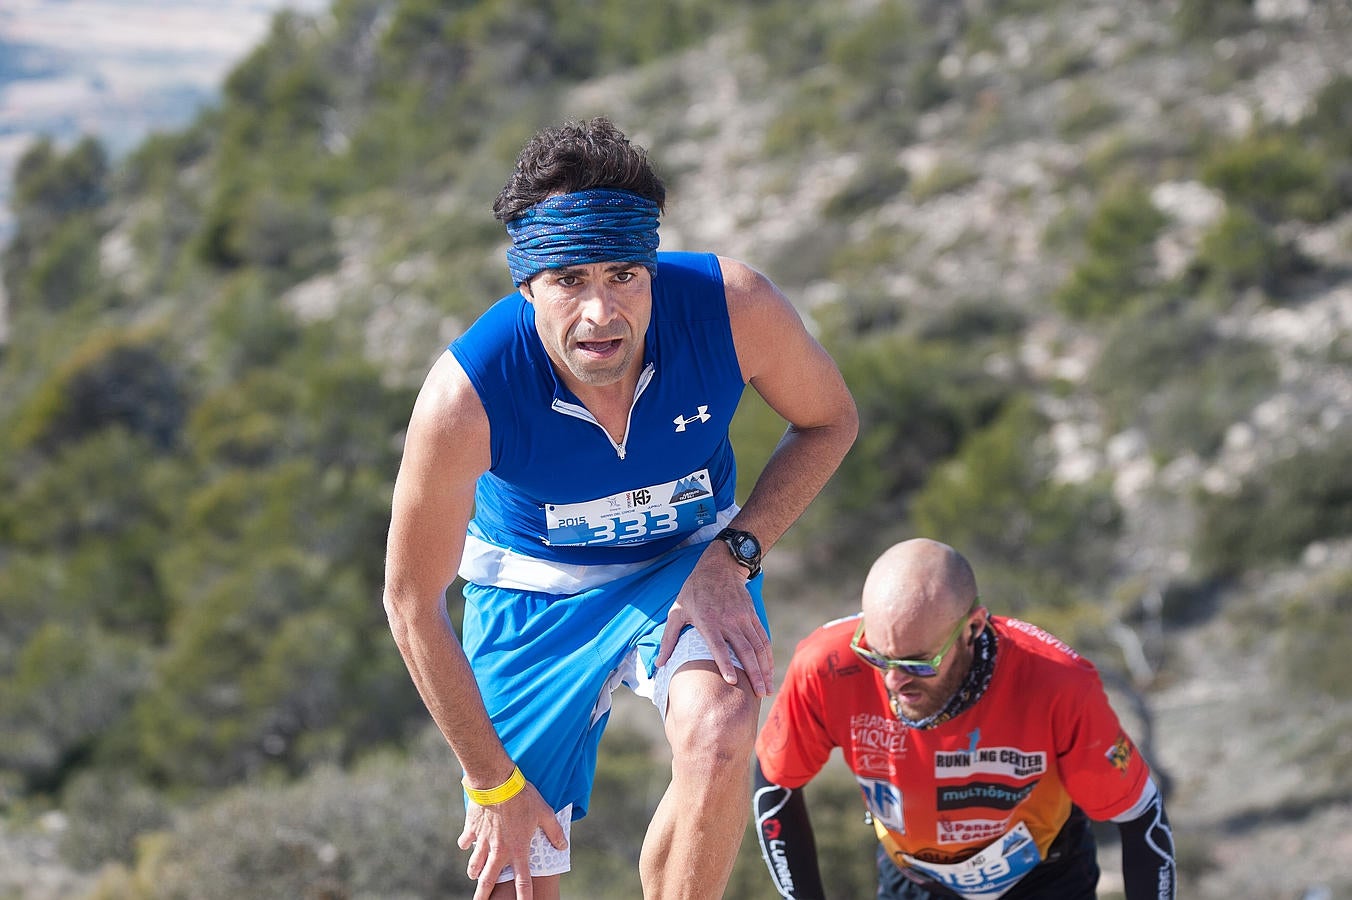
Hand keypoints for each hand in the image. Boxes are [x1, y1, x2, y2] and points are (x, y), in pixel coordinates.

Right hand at [457, 781, 566, 898]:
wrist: (497, 782)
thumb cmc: (523, 797)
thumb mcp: (545, 813)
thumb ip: (554, 832)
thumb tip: (563, 846)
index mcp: (518, 850)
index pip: (523, 881)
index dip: (524, 897)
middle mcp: (499, 850)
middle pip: (489, 880)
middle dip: (483, 895)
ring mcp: (483, 841)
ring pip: (475, 865)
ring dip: (474, 872)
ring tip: (473, 877)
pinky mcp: (472, 829)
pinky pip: (466, 841)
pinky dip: (466, 844)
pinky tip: (466, 845)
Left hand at [656, 544, 773, 695]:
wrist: (719, 567)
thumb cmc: (693, 591)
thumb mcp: (677, 612)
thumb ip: (668, 639)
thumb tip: (658, 664)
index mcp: (708, 622)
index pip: (719, 646)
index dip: (725, 664)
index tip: (733, 682)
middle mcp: (729, 621)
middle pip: (744, 651)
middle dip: (753, 674)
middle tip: (759, 695)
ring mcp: (743, 618)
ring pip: (757, 647)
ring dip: (764, 669)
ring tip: (766, 689)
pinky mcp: (752, 616)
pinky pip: (762, 639)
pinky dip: (767, 656)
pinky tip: (769, 670)